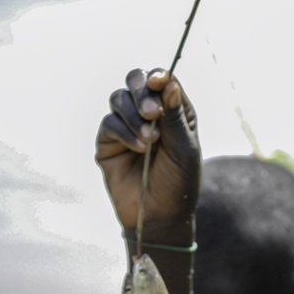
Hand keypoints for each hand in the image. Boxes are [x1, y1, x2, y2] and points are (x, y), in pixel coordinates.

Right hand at [95, 68, 199, 233]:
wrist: (159, 216)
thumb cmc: (179, 183)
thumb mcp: (184, 149)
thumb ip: (175, 117)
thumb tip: (169, 82)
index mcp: (173, 111)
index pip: (163, 81)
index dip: (158, 77)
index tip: (159, 82)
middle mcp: (148, 114)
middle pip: (135, 81)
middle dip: (142, 91)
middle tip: (153, 112)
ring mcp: (126, 125)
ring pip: (119, 98)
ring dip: (133, 114)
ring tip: (150, 140)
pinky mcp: (108, 142)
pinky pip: (109, 122)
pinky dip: (124, 132)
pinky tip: (139, 148)